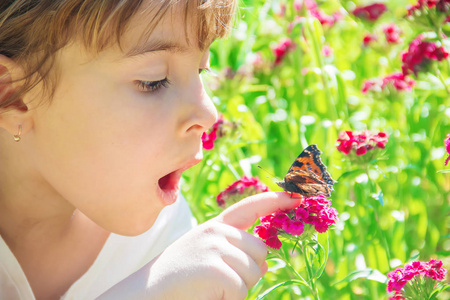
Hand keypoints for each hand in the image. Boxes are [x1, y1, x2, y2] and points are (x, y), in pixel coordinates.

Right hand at [97, 192, 301, 299]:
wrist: (147, 292)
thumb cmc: (178, 276)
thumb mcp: (206, 254)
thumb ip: (233, 249)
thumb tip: (266, 262)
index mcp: (215, 225)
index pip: (250, 207)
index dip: (275, 201)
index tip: (296, 197)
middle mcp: (218, 231)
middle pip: (260, 252)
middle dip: (249, 271)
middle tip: (219, 279)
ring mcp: (217, 247)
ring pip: (254, 272)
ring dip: (238, 288)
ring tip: (210, 287)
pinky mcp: (216, 268)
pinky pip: (241, 290)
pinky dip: (229, 299)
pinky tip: (208, 294)